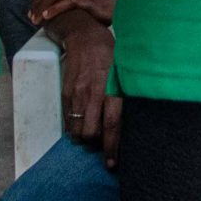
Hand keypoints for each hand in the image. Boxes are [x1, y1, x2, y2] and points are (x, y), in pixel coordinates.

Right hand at [45, 4, 122, 164]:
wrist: (84, 36)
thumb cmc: (110, 54)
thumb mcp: (124, 72)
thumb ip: (126, 95)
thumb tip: (135, 119)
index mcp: (111, 89)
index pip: (111, 126)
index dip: (111, 148)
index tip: (112, 163)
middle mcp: (92, 94)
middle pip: (91, 134)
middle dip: (96, 145)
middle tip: (103, 145)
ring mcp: (76, 95)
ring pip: (77, 131)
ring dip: (84, 139)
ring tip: (92, 136)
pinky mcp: (65, 93)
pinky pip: (67, 121)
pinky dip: (73, 129)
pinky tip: (81, 127)